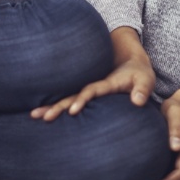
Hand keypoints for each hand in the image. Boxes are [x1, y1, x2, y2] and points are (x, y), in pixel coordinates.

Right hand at [31, 28, 153, 120]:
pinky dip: (57, 107)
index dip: (82, 99)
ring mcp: (90, 91)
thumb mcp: (145, 80)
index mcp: (105, 84)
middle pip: (72, 96)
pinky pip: (71, 101)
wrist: (132, 63)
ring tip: (33, 115)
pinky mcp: (89, 96)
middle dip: (57, 106)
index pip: (91, 91)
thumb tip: (137, 102)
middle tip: (40, 116)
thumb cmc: (140, 74)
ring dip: (51, 106)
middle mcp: (94, 87)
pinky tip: (43, 116)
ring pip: (67, 99)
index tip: (73, 111)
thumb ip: (142, 90)